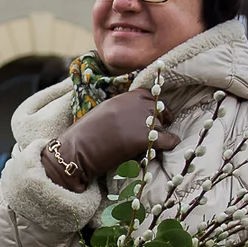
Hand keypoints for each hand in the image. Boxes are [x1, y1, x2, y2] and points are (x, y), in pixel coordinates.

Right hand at [42, 90, 180, 191]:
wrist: (77, 151)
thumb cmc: (84, 136)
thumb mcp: (103, 112)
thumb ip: (120, 110)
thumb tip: (131, 117)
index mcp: (123, 97)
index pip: (148, 95)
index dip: (153, 106)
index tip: (156, 114)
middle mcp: (134, 105)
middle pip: (158, 109)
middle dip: (160, 119)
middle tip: (160, 129)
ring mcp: (140, 120)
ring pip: (162, 124)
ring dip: (161, 132)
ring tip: (157, 141)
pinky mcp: (143, 137)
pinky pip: (166, 139)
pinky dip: (170, 142)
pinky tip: (170, 144)